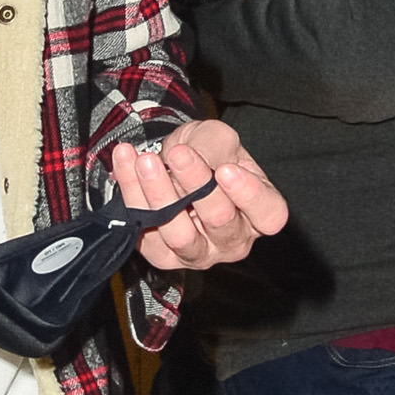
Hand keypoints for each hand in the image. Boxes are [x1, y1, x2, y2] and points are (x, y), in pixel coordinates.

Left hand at [112, 118, 288, 270]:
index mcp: (259, 212)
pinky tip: (126, 163)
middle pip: (220, 220)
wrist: (172, 159)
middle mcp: (233, 239)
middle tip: (177, 155)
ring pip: (180, 235)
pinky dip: (131, 193)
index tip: (226, 169)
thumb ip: (214, 149)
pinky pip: (145, 232)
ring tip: (146, 162)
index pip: (268, 215)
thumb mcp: (218, 138)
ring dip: (159, 194)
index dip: (249, 195)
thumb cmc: (207, 152)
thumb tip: (193, 164)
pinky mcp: (163, 256)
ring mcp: (198, 253)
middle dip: (195, 184)